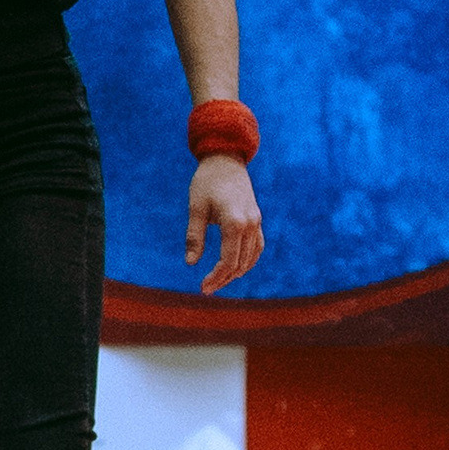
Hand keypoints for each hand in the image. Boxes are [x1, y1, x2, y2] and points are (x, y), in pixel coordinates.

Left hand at [188, 153, 262, 293]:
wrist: (226, 160)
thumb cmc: (206, 182)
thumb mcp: (195, 208)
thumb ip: (194, 236)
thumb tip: (191, 263)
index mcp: (234, 222)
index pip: (228, 261)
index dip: (216, 277)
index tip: (203, 287)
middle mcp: (250, 225)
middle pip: (240, 263)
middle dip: (224, 279)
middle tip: (207, 289)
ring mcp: (257, 222)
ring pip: (251, 258)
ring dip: (236, 272)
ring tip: (218, 281)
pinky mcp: (257, 220)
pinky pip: (257, 247)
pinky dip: (247, 260)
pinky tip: (235, 268)